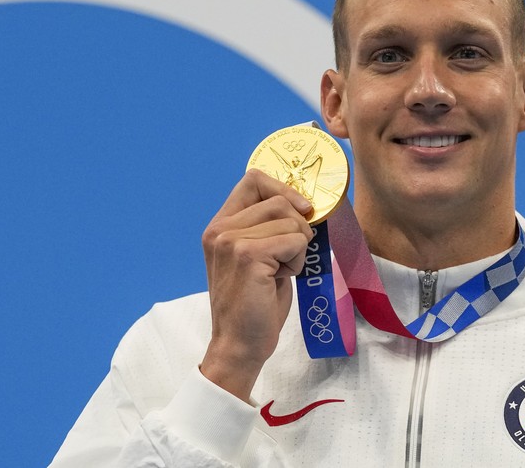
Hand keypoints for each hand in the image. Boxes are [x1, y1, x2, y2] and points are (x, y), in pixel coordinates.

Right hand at [199, 169, 312, 400]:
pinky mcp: (248, 255)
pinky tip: (282, 279)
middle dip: (298, 226)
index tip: (302, 210)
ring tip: (281, 271)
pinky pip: (295, 241)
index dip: (284, 189)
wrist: (240, 345)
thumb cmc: (256, 303)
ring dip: (299, 247)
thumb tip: (304, 202)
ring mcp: (231, 240)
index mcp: (220, 225)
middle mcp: (220, 228)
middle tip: (289, 256)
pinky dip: (299, 261)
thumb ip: (269, 227)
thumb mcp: (259, 256)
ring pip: (291, 220)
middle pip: (279, 199)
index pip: (254, 179)